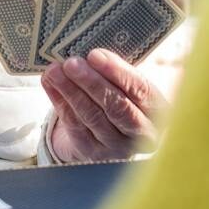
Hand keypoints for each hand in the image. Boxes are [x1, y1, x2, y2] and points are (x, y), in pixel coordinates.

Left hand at [41, 49, 164, 162]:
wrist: (109, 135)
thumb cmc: (121, 99)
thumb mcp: (128, 86)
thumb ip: (115, 72)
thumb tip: (90, 55)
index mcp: (158, 110)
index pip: (141, 90)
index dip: (117, 72)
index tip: (95, 55)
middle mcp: (143, 133)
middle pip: (117, 107)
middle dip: (92, 83)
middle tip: (72, 63)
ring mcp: (117, 147)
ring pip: (92, 117)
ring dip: (70, 91)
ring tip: (55, 71)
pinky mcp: (93, 153)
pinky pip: (75, 125)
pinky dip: (60, 101)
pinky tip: (51, 84)